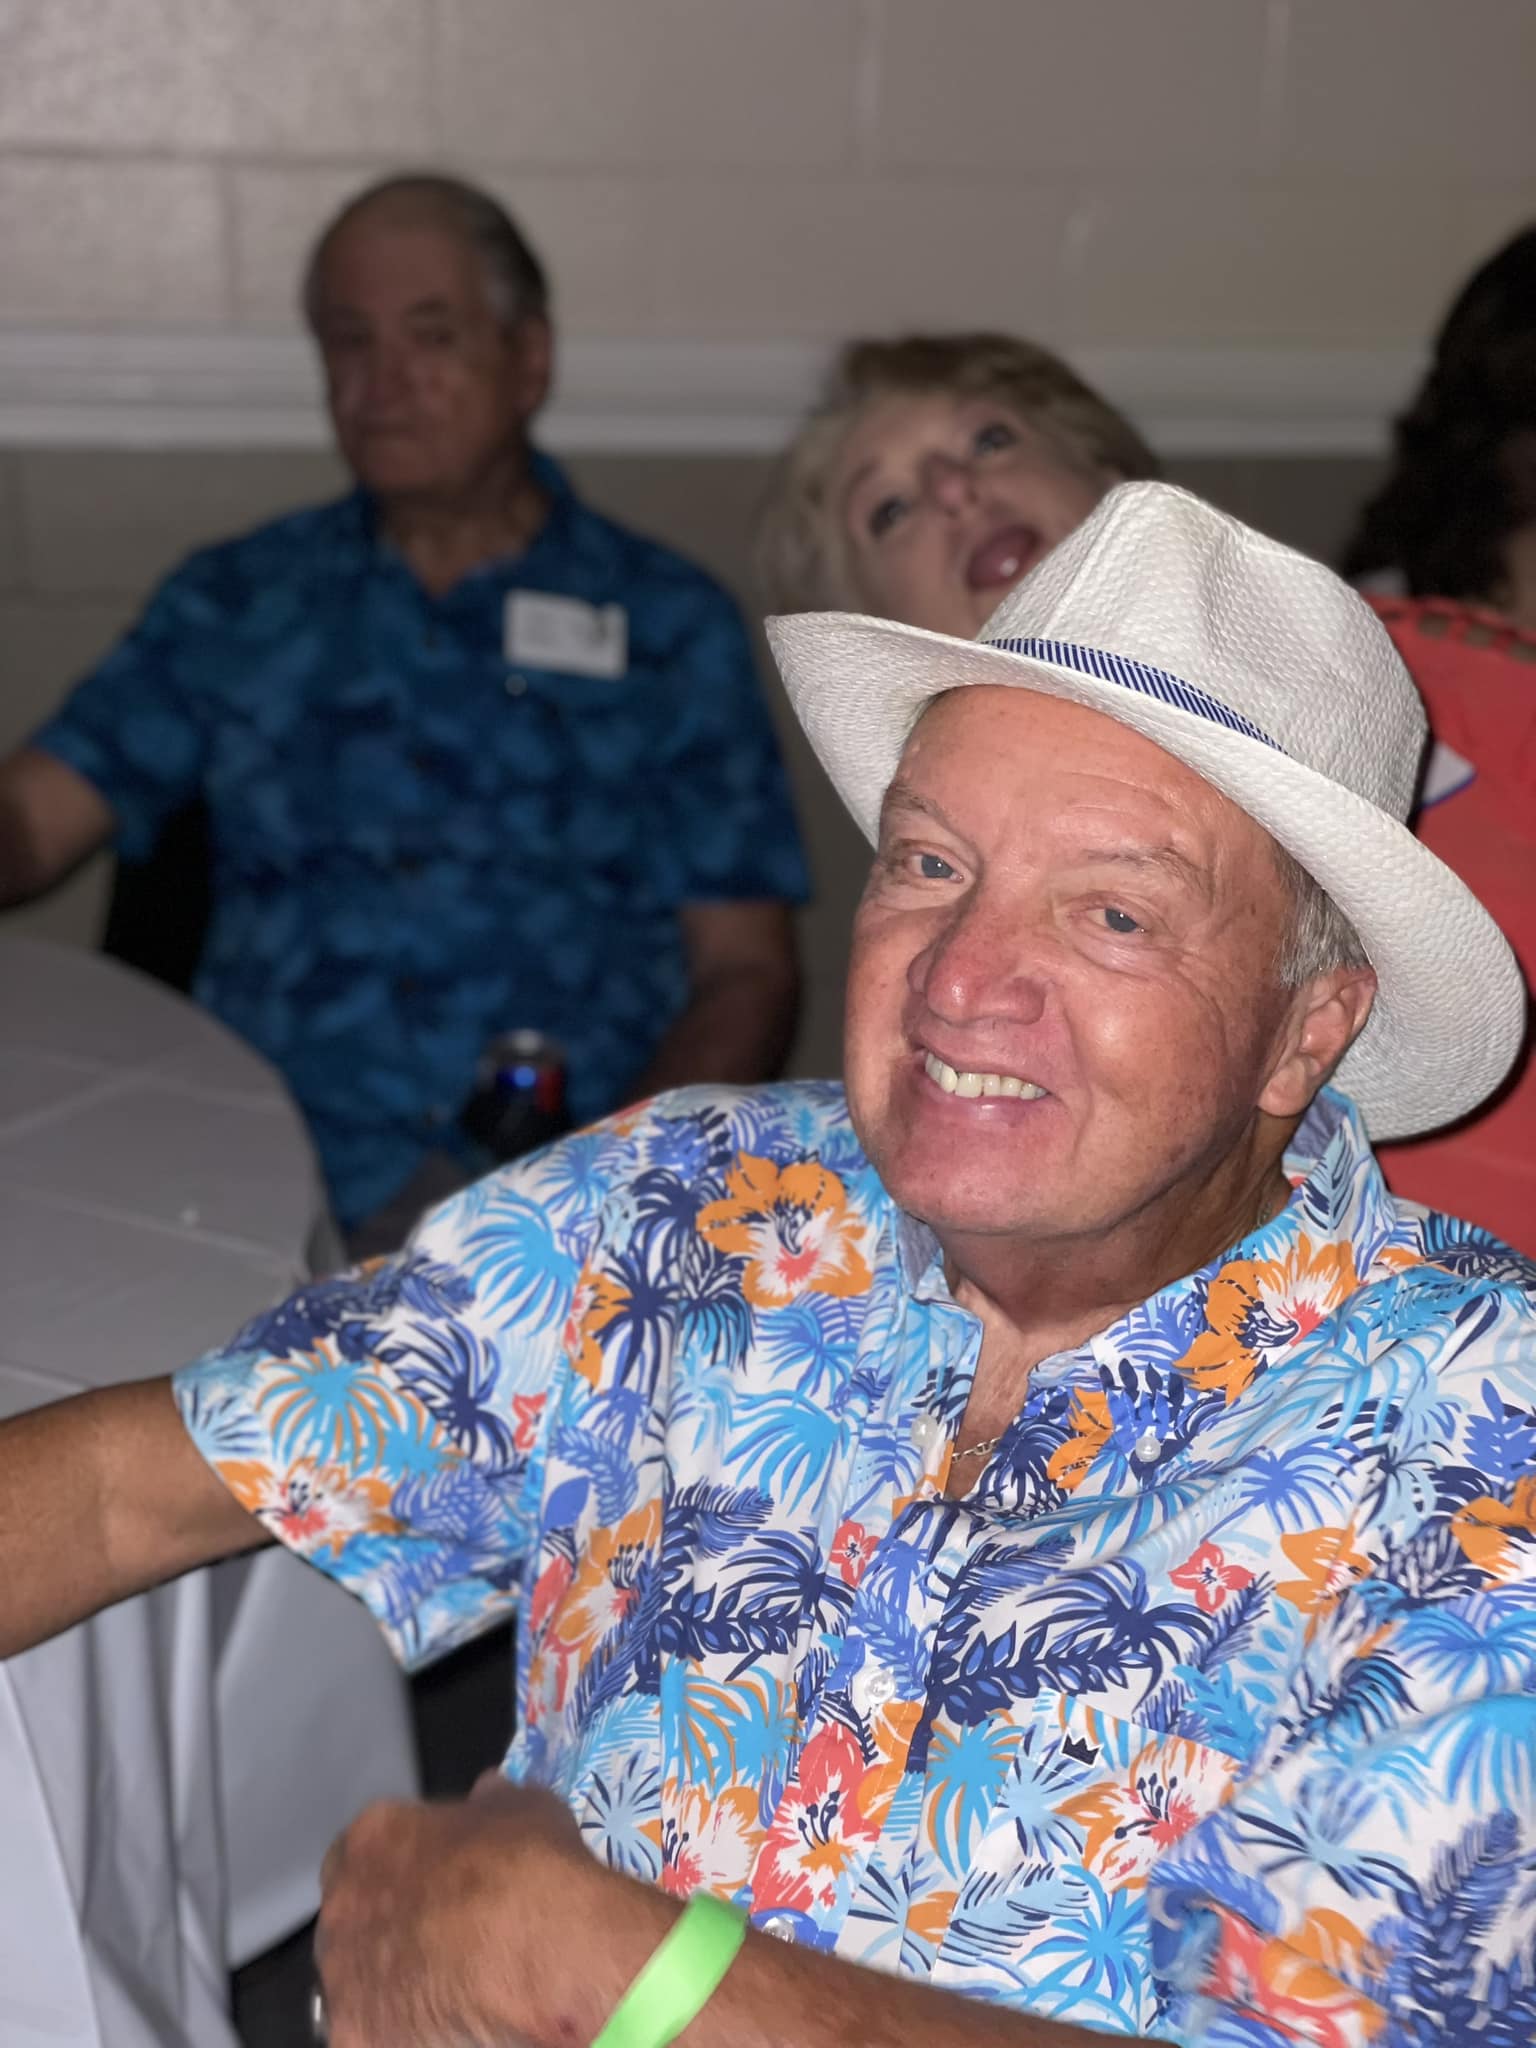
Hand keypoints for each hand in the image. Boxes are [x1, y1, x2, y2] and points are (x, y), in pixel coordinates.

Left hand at [315, 1774, 586, 2046]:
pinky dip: (403, 2029)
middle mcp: (342, 1905)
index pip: (370, 1846)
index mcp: (372, 1837)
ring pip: (358, 1979)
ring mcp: (343, 1977)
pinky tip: (445, 2024)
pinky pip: (373, 2031)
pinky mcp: (355, 2037)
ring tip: (447, 1986)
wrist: (533, 1954)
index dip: (406, 1861)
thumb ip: (493, 1802)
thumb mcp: (525, 1807)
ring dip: (391, 1978)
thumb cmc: (526, 1867)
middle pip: (355, 1914)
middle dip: (390, 1921)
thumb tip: (488, 1794)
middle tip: (443, 1933)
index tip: (441, 1874)